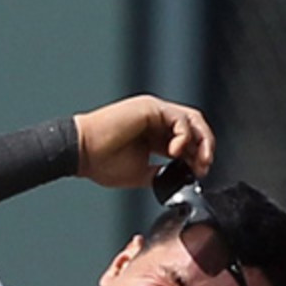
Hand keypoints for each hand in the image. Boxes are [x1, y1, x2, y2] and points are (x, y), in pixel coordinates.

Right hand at [74, 94, 215, 188]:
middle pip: (193, 128)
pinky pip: (179, 118)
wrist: (81, 152)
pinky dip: (184, 135)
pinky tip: (175, 152)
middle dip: (204, 148)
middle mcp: (155, 121)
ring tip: (198, 159)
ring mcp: (154, 112)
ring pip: (191, 120)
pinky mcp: (150, 108)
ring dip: (201, 141)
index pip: (186, 141)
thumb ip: (161, 172)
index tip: (198, 173)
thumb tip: (181, 177)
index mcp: (152, 137)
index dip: (197, 157)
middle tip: (204, 167)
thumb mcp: (139, 173)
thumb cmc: (99, 162)